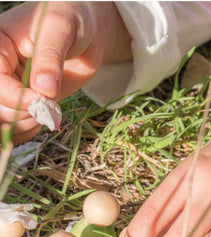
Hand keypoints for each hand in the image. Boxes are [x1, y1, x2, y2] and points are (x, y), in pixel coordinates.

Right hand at [0, 1, 131, 142]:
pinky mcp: (28, 100)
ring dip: (29, 124)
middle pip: (0, 105)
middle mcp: (1, 68)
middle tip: (50, 104)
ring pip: (7, 119)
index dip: (17, 97)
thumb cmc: (70, 18)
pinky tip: (49, 118)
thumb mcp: (60, 28)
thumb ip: (50, 57)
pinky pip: (20, 125)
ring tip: (51, 109)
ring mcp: (13, 86)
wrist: (86, 31)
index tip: (44, 98)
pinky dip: (33, 129)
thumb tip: (44, 90)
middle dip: (24, 111)